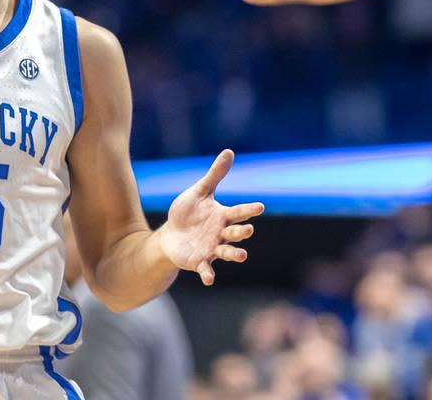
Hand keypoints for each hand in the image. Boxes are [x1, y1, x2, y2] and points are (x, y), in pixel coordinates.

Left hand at [157, 150, 263, 285]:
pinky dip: (208, 274)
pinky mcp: (200, 262)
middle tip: (248, 230)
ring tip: (242, 256)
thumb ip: (215, 175)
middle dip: (242, 233)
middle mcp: (221, 234)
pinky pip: (206, 269)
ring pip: (227, 252)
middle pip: (235, 233)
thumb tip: (229, 151)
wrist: (171, 235)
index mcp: (223, 216)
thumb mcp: (200, 191)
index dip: (249, 210)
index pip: (239, 212)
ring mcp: (212, 249)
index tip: (260, 207)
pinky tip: (209, 278)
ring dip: (234, 254)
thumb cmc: (188, 212)